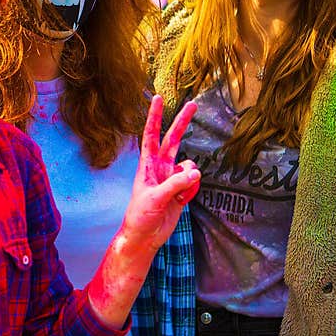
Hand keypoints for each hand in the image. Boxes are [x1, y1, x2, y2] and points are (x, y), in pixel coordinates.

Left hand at [85, 95, 199, 329]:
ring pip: (190, 166)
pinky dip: (192, 190)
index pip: (150, 135)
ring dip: (190, 178)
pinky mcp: (181, 190)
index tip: (157, 98)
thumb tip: (195, 172)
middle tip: (193, 104)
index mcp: (147, 165)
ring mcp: (171, 178)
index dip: (154, 117)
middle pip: (173, 139)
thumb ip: (175, 185)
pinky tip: (182, 202)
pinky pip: (194, 182)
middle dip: (182, 122)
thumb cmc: (140, 216)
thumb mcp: (155, 199)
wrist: (145, 237)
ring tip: (179, 196)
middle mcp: (160, 167)